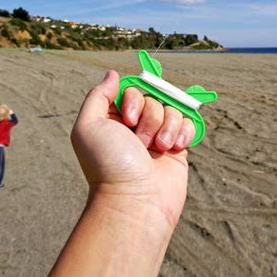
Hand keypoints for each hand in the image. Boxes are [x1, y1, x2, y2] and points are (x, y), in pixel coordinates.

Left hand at [71, 70, 194, 228]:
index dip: (135, 99)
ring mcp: (157, 136)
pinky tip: (176, 147)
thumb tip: (114, 74)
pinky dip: (184, 131)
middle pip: (154, 97)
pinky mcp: (177, 148)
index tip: (128, 121)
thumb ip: (98, 96)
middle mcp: (135, 126)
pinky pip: (187, 123)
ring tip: (159, 148)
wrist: (136, 202)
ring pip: (172, 108)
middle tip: (140, 141)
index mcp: (114, 119)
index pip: (132, 89)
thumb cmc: (108, 165)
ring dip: (167, 126)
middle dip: (150, 116)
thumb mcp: (88, 127)